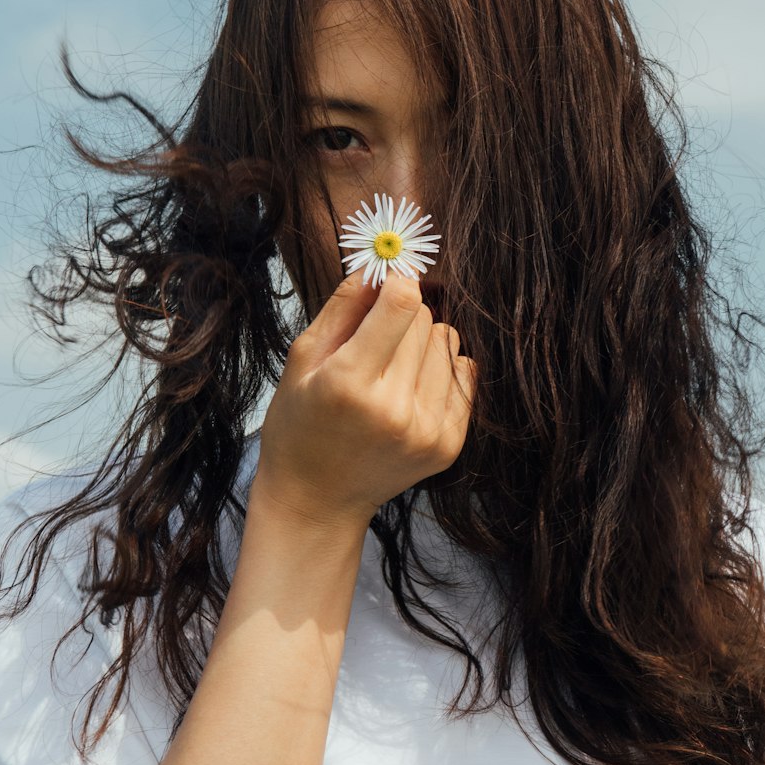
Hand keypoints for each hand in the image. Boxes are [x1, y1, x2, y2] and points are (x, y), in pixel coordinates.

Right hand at [254, 267, 477, 530]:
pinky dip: (441, 371)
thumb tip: (381, 264)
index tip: (387, 282)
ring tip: (390, 370)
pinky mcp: (449, 445)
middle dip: (401, 316)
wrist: (318, 500)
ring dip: (422, 344)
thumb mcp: (303, 359)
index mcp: (350, 384)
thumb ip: (344, 306)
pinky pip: (464, 373)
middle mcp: (394, 409)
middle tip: (374, 342)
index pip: (402, 304)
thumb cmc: (300, 424)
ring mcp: (427, 431)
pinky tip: (411, 389)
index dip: (397, 282)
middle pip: (425, 319)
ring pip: (447, 342)